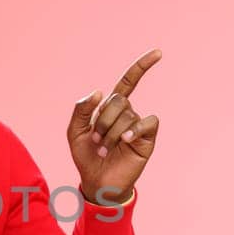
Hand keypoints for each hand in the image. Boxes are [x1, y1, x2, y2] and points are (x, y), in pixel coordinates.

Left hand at [68, 48, 163, 204]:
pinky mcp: (147, 139)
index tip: (158, 53)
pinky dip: (133, 130)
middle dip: (103, 120)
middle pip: (119, 101)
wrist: (96, 182)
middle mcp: (127, 113)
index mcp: (110, 108)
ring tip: (104, 149)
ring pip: (127, 115)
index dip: (142, 66)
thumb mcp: (75, 131)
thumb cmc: (86, 157)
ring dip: (111, 133)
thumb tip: (99, 91)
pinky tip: (125, 141)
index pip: (129, 81)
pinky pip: (146, 123)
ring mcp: (138, 126)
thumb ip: (82, 109)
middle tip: (97, 140)